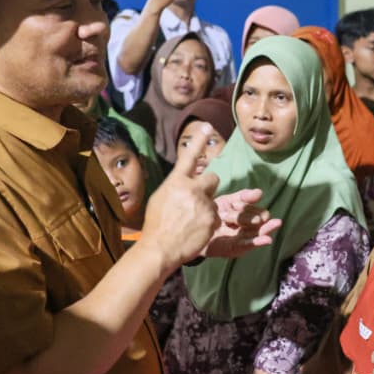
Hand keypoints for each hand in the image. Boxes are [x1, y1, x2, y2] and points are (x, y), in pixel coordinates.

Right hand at [139, 125, 219, 267]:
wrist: (160, 248)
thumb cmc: (156, 224)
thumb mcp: (160, 198)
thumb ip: (175, 186)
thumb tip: (184, 181)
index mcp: (176, 182)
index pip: (189, 156)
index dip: (199, 140)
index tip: (207, 125)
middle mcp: (191, 189)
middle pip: (213, 179)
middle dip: (209, 187)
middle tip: (197, 201)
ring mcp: (204, 205)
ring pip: (214, 201)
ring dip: (206, 209)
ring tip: (190, 222)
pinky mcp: (213, 219)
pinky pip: (217, 216)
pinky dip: (209, 223)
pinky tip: (195, 231)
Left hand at [204, 188, 281, 257]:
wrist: (194, 232)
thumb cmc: (213, 215)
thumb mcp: (228, 202)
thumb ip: (243, 197)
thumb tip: (260, 192)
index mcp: (247, 214)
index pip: (254, 208)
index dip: (245, 205)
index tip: (234, 205)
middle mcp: (249, 227)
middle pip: (258, 219)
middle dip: (245, 216)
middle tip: (225, 216)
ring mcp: (244, 238)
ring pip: (258, 231)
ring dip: (259, 226)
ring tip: (276, 223)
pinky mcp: (237, 249)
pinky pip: (250, 244)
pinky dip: (259, 242)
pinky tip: (268, 239)